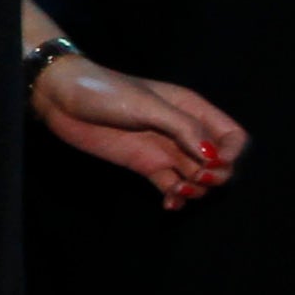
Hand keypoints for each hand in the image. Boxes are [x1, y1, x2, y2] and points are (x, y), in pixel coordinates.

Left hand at [33, 52, 248, 208]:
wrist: (62, 98)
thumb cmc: (105, 91)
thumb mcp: (147, 105)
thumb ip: (182, 128)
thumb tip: (213, 156)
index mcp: (191, 108)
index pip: (233, 136)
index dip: (232, 153)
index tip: (214, 162)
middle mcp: (184, 131)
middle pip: (220, 161)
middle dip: (217, 175)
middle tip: (197, 177)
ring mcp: (165, 149)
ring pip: (198, 177)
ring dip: (197, 189)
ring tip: (179, 189)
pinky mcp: (145, 164)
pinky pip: (172, 186)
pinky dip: (177, 197)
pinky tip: (170, 203)